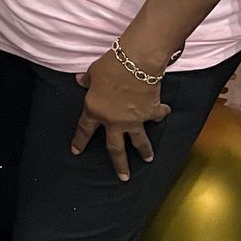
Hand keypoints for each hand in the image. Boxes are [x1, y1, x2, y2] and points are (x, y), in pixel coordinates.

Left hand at [73, 52, 170, 181]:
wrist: (136, 63)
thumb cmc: (111, 66)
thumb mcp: (93, 72)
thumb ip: (87, 80)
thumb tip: (80, 80)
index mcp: (95, 111)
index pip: (84, 130)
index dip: (79, 141)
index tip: (76, 152)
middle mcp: (114, 120)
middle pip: (115, 148)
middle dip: (119, 164)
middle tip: (123, 177)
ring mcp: (134, 120)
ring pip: (139, 141)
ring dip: (144, 150)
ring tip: (148, 159)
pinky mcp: (151, 112)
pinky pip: (157, 115)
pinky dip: (161, 113)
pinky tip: (164, 113)